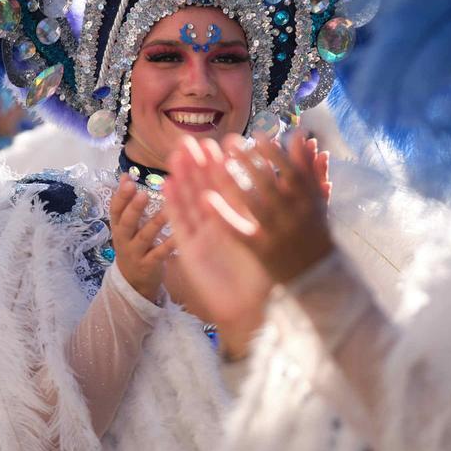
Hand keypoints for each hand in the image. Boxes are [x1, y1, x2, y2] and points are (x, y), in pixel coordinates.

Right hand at [109, 176, 174, 302]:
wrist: (133, 282)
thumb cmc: (134, 245)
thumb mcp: (126, 225)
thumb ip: (127, 202)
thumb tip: (126, 174)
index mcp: (118, 226)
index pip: (115, 209)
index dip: (120, 196)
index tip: (128, 180)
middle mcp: (124, 239)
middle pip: (126, 223)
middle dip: (133, 208)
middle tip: (142, 194)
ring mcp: (135, 254)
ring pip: (144, 237)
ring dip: (155, 223)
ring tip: (167, 209)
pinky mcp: (149, 266)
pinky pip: (160, 254)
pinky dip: (169, 244)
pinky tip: (179, 235)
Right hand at [163, 141, 271, 355]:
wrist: (251, 309)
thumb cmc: (266, 276)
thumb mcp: (271, 237)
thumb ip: (273, 209)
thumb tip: (284, 181)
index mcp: (238, 220)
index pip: (227, 188)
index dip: (220, 166)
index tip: (216, 143)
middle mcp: (218, 225)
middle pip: (204, 190)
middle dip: (197, 166)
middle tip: (190, 141)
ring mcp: (201, 236)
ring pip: (190, 202)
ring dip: (182, 178)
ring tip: (176, 154)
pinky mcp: (188, 251)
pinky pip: (179, 224)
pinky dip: (172, 204)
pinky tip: (166, 184)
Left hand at [196, 132, 334, 284]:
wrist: (318, 275)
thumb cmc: (314, 230)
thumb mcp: (316, 199)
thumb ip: (308, 167)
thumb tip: (301, 134)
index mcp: (306, 198)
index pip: (289, 169)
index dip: (272, 151)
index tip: (256, 135)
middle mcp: (291, 213)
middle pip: (266, 182)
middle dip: (247, 159)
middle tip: (228, 141)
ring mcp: (275, 232)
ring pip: (250, 202)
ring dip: (231, 180)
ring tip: (215, 162)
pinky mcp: (260, 250)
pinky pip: (237, 231)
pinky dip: (221, 215)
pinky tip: (205, 199)